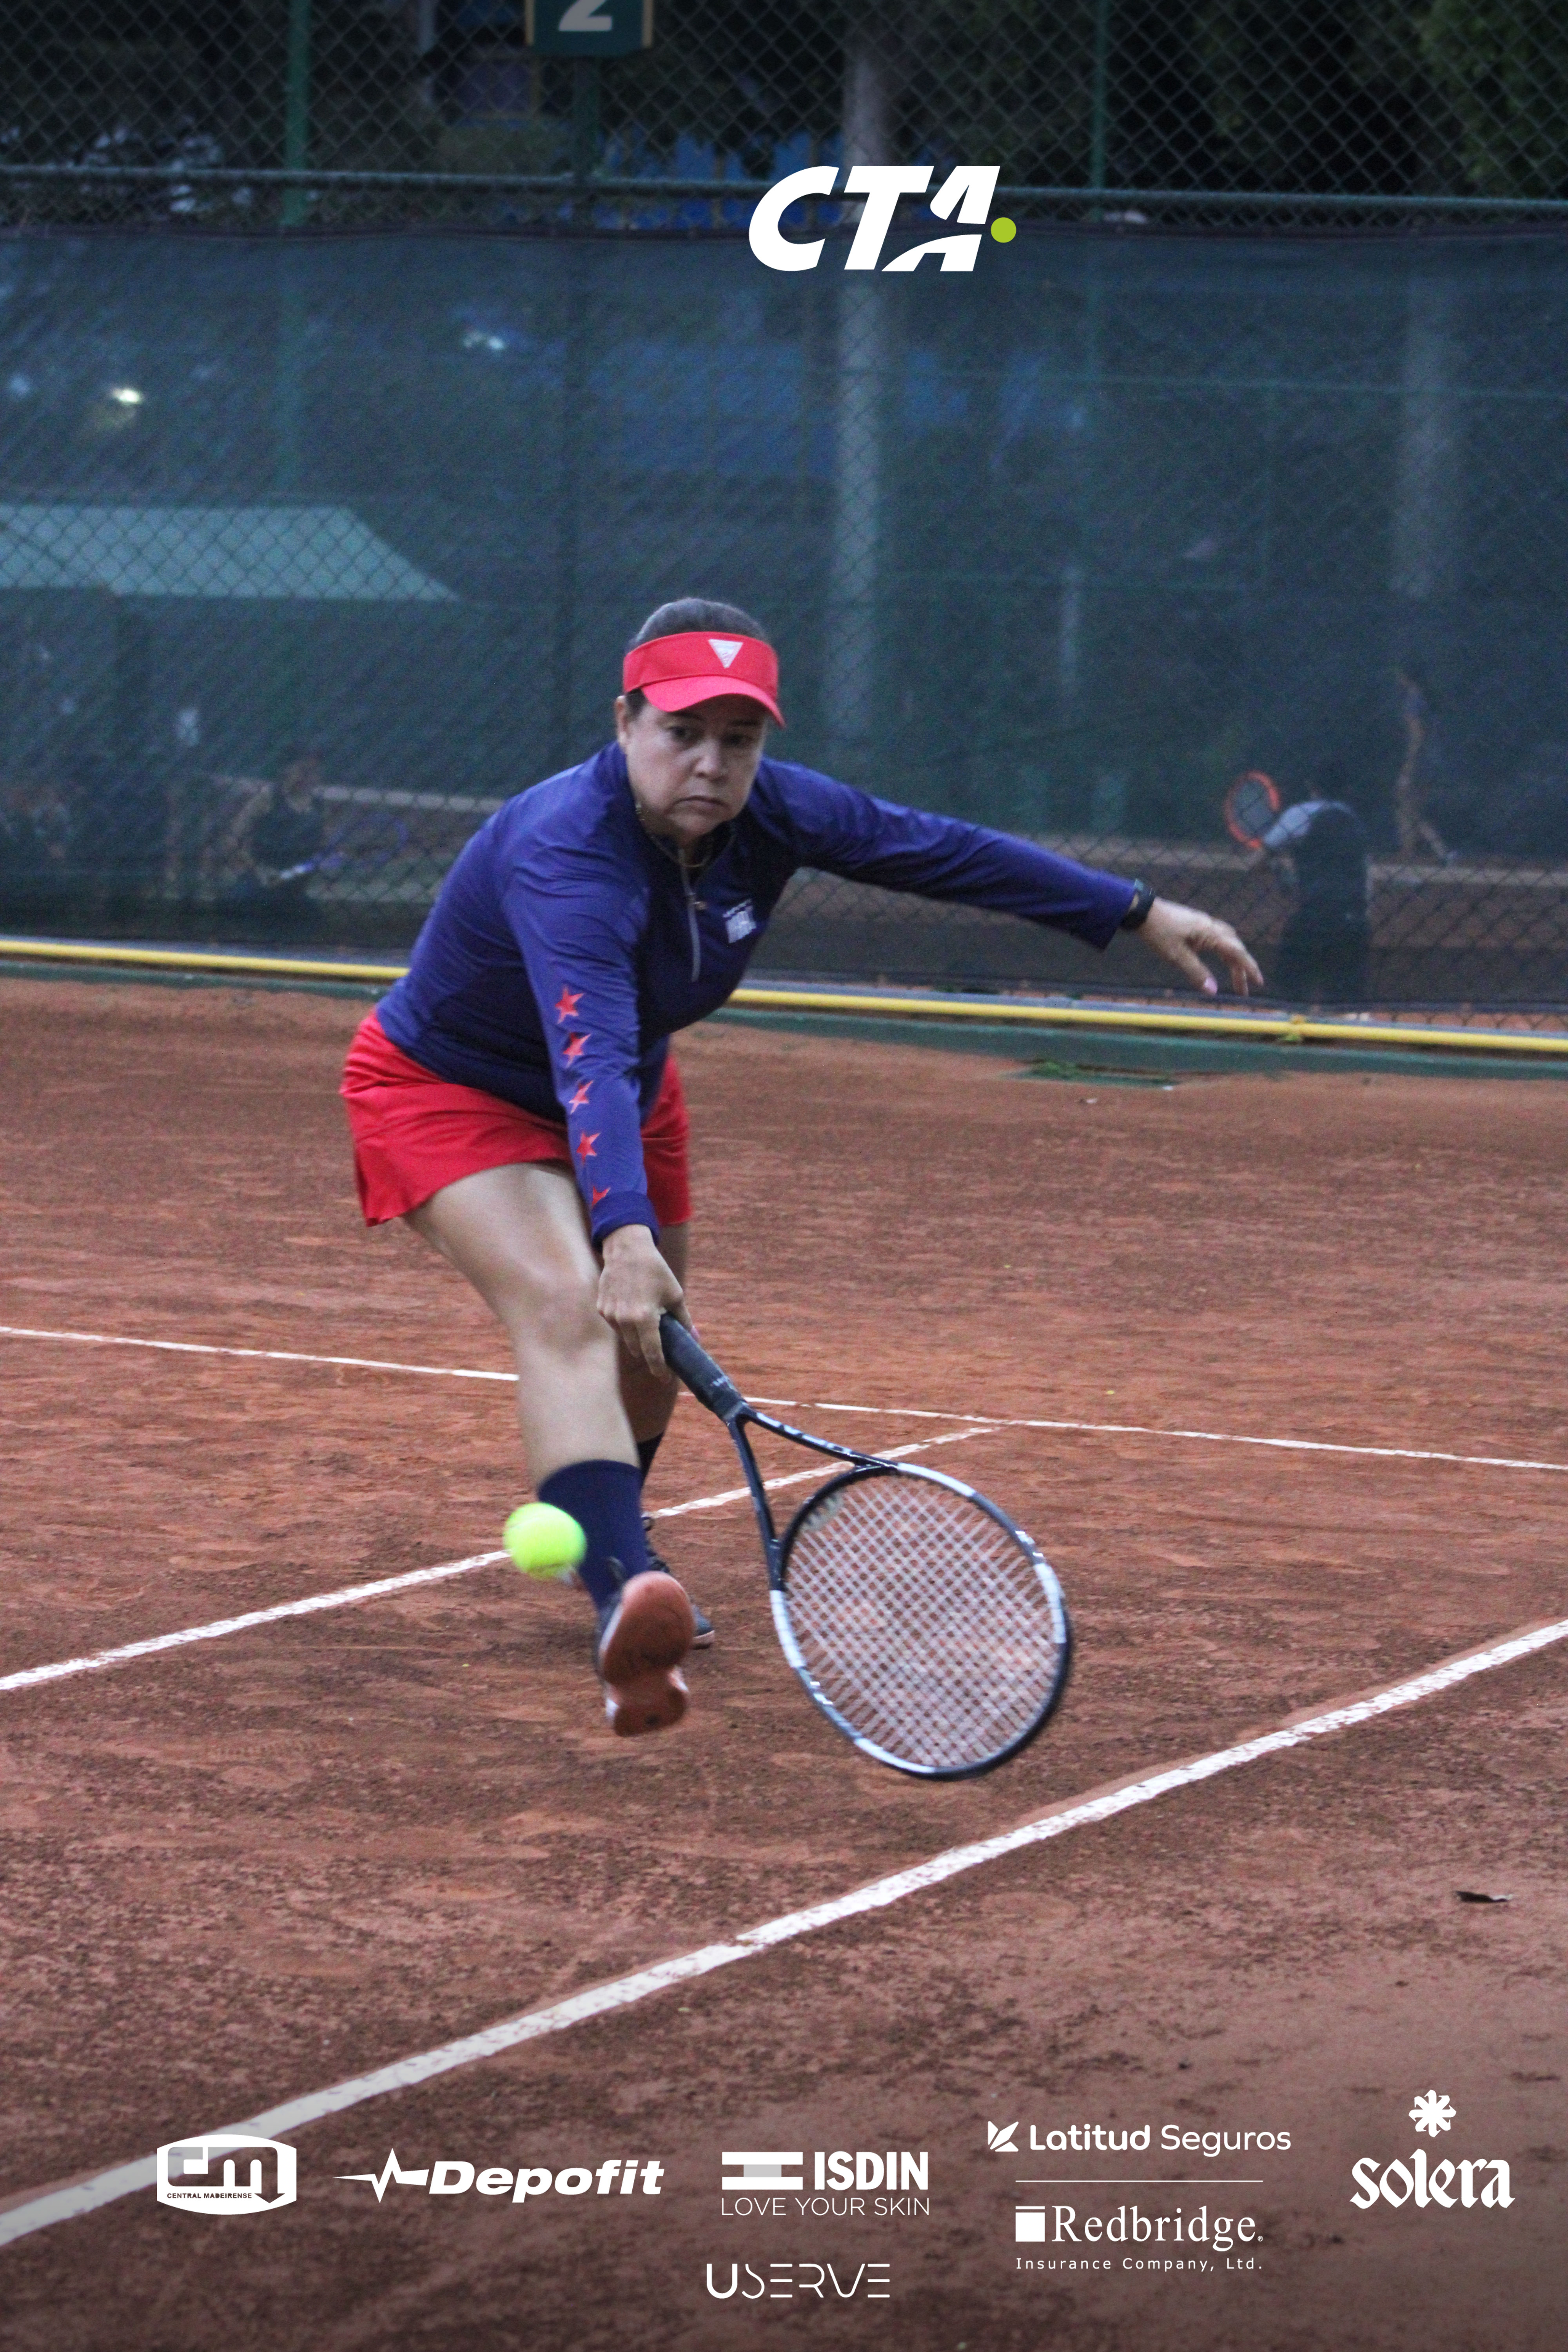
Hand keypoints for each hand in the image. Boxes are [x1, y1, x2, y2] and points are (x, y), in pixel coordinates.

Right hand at [596, 1224, 685, 1378]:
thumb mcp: (674, 1294)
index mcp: (644, 1318)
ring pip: (626, 1338)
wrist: (626, 1249)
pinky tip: (633, 1309)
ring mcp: (610, 1315)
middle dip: (648, 1353)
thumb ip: (683, 1320)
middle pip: (637, 1350)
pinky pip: (616, 1326)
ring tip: (647, 1323)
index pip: (652, 1353)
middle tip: (660, 1351)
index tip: (665, 1378)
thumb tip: (695, 1339)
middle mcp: (624, 1320)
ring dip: (637, 1338)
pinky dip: (626, 1325)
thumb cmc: (655, 1271)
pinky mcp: (602, 1309)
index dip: (659, 1369)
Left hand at [1139, 896, 1263, 995]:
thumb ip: (1196, 972)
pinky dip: (1223, 951)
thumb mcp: (1176, 956)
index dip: (1249, 969)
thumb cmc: (1158, 932)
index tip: (1258, 983)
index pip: (1237, 953)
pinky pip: (1217, 938)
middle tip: (1243, 990)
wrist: (1142, 911)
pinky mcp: (1195, 924)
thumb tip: (1213, 991)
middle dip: (1241, 969)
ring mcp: (1203, 923)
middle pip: (1234, 948)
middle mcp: (1211, 926)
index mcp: (1210, 933)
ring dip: (1232, 960)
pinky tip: (1218, 959)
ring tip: (1235, 978)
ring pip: (1227, 942)